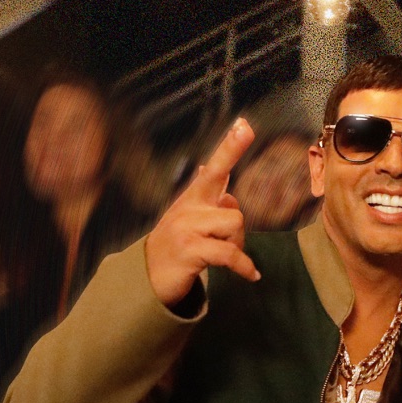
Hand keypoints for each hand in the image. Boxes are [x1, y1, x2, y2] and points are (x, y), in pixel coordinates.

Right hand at [145, 118, 259, 306]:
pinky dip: (244, 266)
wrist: (150, 277)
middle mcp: (188, 209)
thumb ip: (207, 196)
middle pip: (233, 207)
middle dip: (237, 228)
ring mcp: (186, 230)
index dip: (231, 148)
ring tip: (221, 255)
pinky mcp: (189, 252)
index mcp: (193, 198)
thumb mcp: (190, 216)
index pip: (214, 169)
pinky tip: (251, 275)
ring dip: (237, 246)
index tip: (245, 125)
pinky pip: (229, 254)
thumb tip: (214, 172)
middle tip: (226, 241)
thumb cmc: (178, 244)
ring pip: (234, 228)